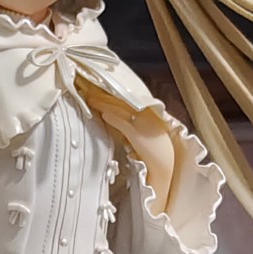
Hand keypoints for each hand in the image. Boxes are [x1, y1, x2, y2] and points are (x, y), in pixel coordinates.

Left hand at [79, 83, 175, 211]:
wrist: (163, 165)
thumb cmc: (152, 152)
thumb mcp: (141, 133)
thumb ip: (129, 125)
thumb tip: (113, 117)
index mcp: (148, 112)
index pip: (128, 98)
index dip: (113, 93)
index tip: (99, 88)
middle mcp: (146, 115)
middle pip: (122, 100)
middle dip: (105, 94)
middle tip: (89, 89)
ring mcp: (143, 124)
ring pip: (120, 108)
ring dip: (104, 103)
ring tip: (90, 99)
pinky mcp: (138, 135)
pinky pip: (123, 123)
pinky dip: (113, 118)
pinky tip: (103, 115)